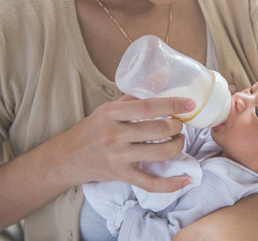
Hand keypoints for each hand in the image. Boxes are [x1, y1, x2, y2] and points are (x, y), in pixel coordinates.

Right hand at [63, 94, 194, 192]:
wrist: (67, 157)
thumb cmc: (94, 129)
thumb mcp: (109, 107)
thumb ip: (136, 92)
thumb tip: (164, 73)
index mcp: (111, 113)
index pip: (147, 107)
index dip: (172, 104)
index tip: (190, 103)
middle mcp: (113, 135)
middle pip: (158, 130)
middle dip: (177, 126)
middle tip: (179, 124)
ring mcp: (117, 157)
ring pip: (160, 153)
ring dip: (178, 145)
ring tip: (179, 140)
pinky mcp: (121, 175)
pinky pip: (150, 183)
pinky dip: (171, 184)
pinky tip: (186, 179)